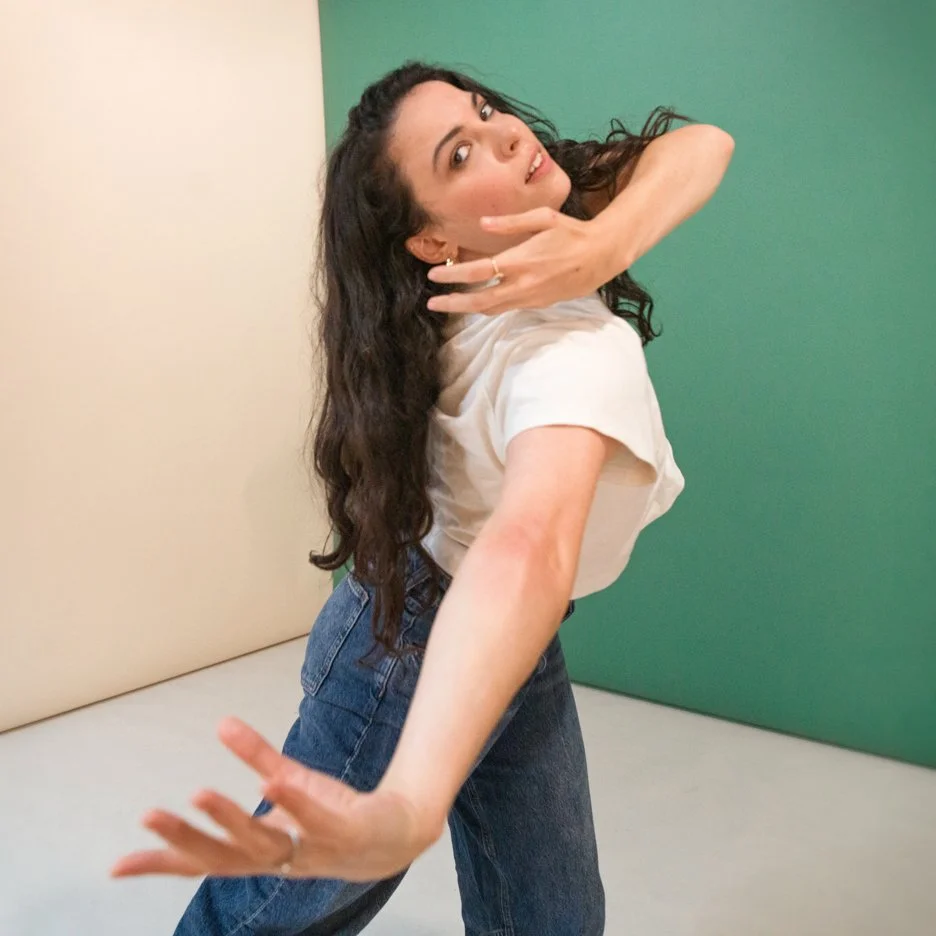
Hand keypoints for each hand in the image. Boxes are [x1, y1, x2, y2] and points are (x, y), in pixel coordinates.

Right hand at [109, 717, 440, 882]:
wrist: (398, 833)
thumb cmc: (335, 815)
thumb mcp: (290, 781)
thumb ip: (258, 756)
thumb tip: (222, 722)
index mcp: (262, 849)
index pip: (204, 861)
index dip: (162, 864)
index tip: (116, 865)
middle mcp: (282, 859)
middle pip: (225, 857)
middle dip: (186, 840)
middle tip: (151, 816)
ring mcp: (313, 850)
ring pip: (266, 843)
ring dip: (232, 818)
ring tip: (200, 792)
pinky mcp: (346, 833)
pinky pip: (317, 821)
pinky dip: (295, 804)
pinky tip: (274, 782)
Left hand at [425, 208, 612, 315]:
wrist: (602, 256)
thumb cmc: (572, 233)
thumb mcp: (543, 218)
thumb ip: (511, 222)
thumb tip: (482, 225)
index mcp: (522, 260)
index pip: (479, 272)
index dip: (453, 275)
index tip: (434, 275)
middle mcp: (524, 284)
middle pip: (480, 301)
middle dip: (453, 303)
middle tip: (431, 303)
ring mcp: (531, 298)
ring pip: (493, 309)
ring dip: (468, 308)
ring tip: (449, 303)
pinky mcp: (537, 304)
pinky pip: (506, 308)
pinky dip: (488, 306)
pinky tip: (477, 301)